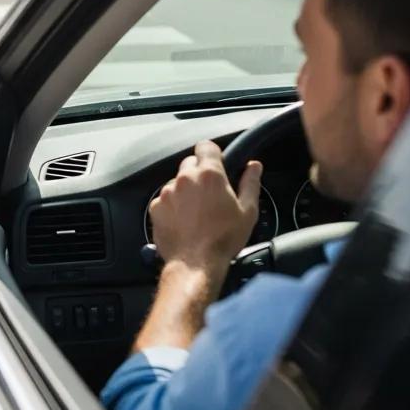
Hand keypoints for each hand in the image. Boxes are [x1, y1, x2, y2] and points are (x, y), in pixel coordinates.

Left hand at [150, 141, 262, 280]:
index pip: (206, 146)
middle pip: (190, 163)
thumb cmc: (224, 239)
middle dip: (199, 173)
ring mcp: (167, 192)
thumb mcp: (247, 211)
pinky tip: (183, 220)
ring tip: (197, 212)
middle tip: (210, 194)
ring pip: (177, 182)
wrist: (196, 263)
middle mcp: (185, 178)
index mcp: (209, 175)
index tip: (217, 162)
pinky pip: (164, 199)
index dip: (212, 153)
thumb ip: (250, 183)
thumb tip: (254, 166)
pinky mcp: (155, 207)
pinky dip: (172, 205)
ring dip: (185, 190)